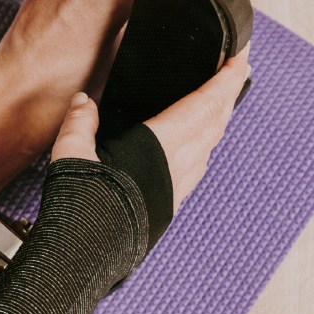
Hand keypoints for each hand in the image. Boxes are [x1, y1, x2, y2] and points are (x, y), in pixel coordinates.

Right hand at [51, 44, 251, 209]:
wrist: (84, 257)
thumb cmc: (81, 207)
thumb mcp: (72, 154)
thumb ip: (80, 123)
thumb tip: (84, 102)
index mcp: (160, 146)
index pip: (205, 104)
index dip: (226, 79)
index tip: (241, 56)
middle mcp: (178, 166)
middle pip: (216, 121)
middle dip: (229, 91)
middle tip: (237, 66)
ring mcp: (178, 187)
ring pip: (211, 144)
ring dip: (219, 117)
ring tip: (220, 98)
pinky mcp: (171, 203)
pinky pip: (199, 165)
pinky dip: (205, 142)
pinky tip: (196, 143)